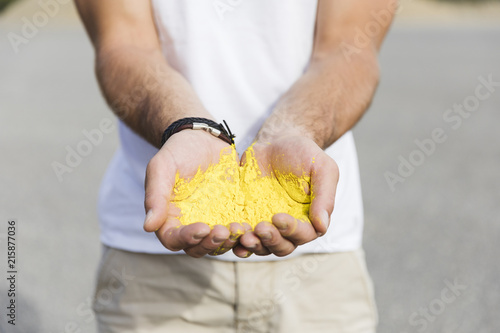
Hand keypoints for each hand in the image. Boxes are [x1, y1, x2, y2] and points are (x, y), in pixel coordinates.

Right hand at [144, 130, 243, 257]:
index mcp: (169, 218)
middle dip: (210, 243)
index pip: (173, 239)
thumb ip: (155, 196)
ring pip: (219, 244)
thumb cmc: (178, 151)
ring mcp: (212, 220)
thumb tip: (148, 227)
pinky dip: (244, 234)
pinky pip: (238, 231)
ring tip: (239, 229)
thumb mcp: (162, 168)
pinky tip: (251, 227)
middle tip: (222, 231)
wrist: (203, 138)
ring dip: (228, 241)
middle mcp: (190, 224)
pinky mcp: (232, 213)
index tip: (201, 228)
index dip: (186, 239)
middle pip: (198, 248)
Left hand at [234, 135, 338, 257]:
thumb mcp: (322, 169)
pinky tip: (230, 235)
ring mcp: (266, 223)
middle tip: (260, 228)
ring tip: (244, 236)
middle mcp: (288, 227)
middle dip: (271, 240)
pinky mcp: (247, 217)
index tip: (278, 217)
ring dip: (254, 245)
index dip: (292, 230)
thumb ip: (325, 196)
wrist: (277, 141)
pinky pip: (242, 235)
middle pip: (282, 246)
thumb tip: (322, 226)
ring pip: (262, 246)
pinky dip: (236, 240)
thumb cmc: (304, 154)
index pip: (303, 234)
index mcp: (309, 218)